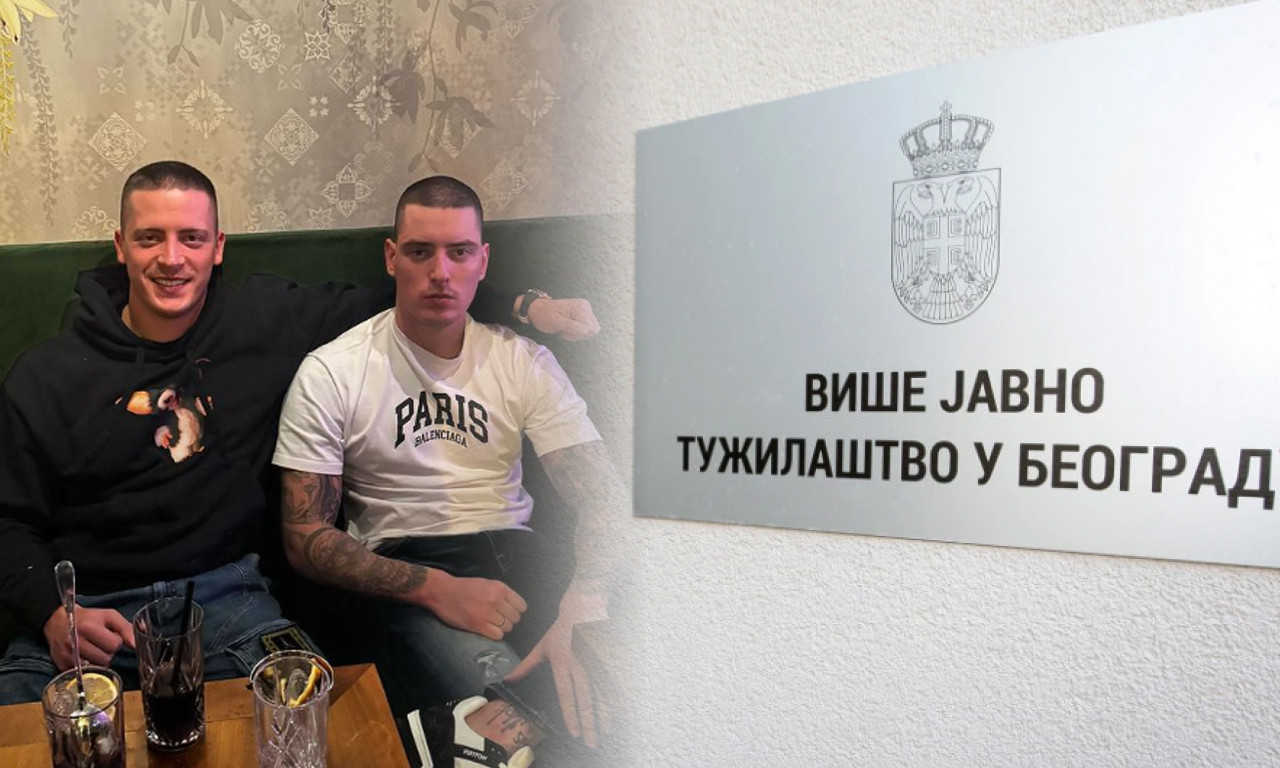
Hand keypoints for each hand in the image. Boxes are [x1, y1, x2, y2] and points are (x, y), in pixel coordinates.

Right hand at [43, 605, 134, 670]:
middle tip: (100, 643)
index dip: (115, 641)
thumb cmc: (88, 618)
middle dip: (107, 652)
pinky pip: (84, 673)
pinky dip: (88, 666)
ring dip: (98, 660)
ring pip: (96, 668)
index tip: (109, 636)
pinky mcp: (61, 665)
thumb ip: (126, 628)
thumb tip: (136, 645)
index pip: (114, 645)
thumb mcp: (109, 616)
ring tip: (93, 649)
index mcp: (88, 627)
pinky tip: (84, 656)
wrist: (57, 620)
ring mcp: (67, 656)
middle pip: (106, 659)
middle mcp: (75, 642)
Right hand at [421, 570, 527, 640]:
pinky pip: (497, 635)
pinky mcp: (478, 624)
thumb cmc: (464, 588)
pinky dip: (494, 635)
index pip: (521, 606)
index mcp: (499, 588)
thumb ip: (501, 593)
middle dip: (508, 620)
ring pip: (507, 627)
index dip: (517, 611)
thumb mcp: (487, 583)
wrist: (442, 592)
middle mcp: (495, 599)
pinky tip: (487, 630)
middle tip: (498, 619)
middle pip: (515, 618)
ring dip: (501, 628)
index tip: (509, 613)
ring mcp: (487, 612)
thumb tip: (515, 607)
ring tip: (491, 624)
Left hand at [505, 585, 609, 745]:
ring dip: (604, 713)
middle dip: (589, 722)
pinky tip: (618, 710)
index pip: (567, 693)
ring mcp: (595, 661)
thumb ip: (525, 666)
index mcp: (562, 662)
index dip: (570, 714)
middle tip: (591, 741)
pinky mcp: (606, 658)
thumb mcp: (541, 646)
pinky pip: (612, 681)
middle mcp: (580, 664)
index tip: (574, 731)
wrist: (582, 609)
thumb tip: (507, 679)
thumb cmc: (560, 629)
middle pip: (585, 698)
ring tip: (605, 731)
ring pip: (602, 692)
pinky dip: (616, 696)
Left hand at [526, 297, 599, 340]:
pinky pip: (585, 331)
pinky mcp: (582, 317)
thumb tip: (587, 331)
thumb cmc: (544, 315)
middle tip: (564, 330)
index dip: (578, 333)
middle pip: (592, 330)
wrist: (538, 310)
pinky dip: (576, 333)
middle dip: (578, 334)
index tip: (565, 330)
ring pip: (589, 331)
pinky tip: (566, 328)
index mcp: (580, 307)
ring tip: (564, 328)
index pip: (590, 327)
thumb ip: (572, 327)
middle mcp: (586, 307)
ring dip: (576, 334)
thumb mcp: (556, 322)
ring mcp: (585, 312)